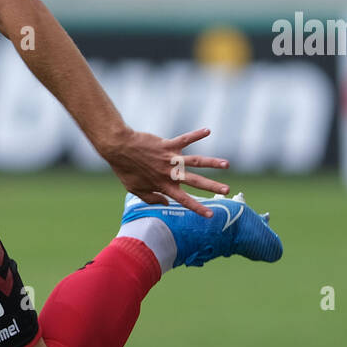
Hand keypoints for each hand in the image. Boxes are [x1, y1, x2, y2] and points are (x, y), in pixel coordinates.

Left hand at [99, 126, 230, 216]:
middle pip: (195, 181)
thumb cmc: (126, 170)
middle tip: (228, 190)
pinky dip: (196, 135)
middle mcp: (170, 173)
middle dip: (212, 186)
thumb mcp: (135, 190)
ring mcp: (170, 159)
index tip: (211, 216)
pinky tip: (208, 131)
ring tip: (226, 164)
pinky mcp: (167, 145)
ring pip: (195, 161)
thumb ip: (151, 198)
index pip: (184, 200)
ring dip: (212, 162)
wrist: (119, 149)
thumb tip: (166, 203)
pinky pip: (185, 139)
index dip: (197, 208)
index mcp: (163, 186)